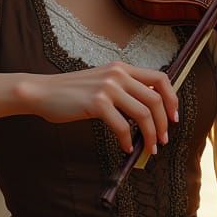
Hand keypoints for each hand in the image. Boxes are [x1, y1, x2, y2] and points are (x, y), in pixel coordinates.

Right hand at [20, 61, 178, 154]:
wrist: (43, 92)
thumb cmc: (72, 92)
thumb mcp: (102, 82)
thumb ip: (124, 89)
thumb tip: (148, 111)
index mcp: (122, 68)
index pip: (161, 79)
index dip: (172, 99)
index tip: (173, 117)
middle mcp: (118, 74)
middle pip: (155, 99)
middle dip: (163, 123)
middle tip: (162, 140)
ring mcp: (108, 87)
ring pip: (143, 114)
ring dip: (150, 135)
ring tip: (149, 148)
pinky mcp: (97, 103)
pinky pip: (123, 126)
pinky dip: (128, 140)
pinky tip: (126, 147)